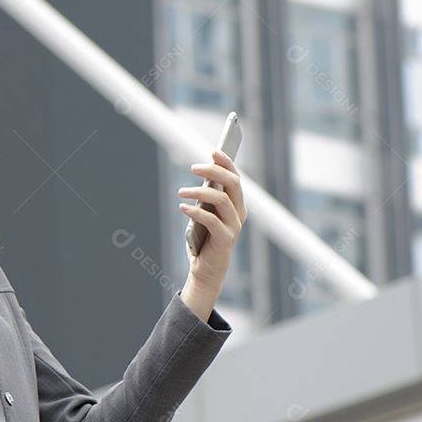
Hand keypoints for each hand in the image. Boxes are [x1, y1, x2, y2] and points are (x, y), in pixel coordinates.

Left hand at [177, 149, 247, 319]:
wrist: (206, 270)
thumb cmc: (204, 239)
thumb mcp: (205, 213)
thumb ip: (207, 197)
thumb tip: (202, 173)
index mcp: (237, 204)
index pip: (235, 177)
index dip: (227, 163)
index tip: (214, 151)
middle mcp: (240, 213)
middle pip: (233, 184)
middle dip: (214, 171)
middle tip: (193, 167)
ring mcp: (234, 226)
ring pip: (221, 200)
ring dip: (199, 192)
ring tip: (180, 192)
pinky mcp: (225, 239)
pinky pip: (211, 220)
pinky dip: (196, 211)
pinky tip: (182, 207)